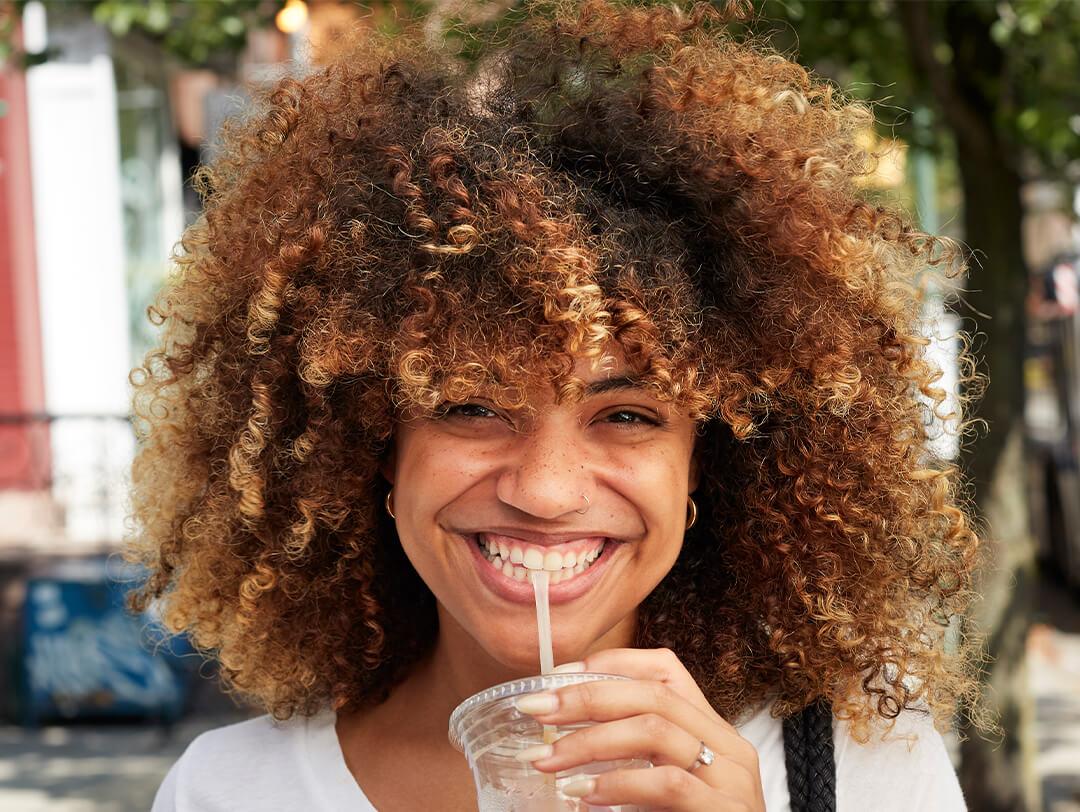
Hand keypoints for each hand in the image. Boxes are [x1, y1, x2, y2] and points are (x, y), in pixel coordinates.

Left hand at [513, 647, 765, 811]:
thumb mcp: (663, 787)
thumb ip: (632, 758)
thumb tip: (556, 737)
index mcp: (712, 730)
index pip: (666, 670)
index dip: (612, 663)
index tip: (560, 673)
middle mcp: (728, 746)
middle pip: (653, 694)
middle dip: (585, 696)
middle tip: (536, 708)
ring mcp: (732, 779)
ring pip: (654, 731)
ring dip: (589, 741)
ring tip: (546, 760)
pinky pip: (667, 784)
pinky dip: (617, 785)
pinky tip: (582, 794)